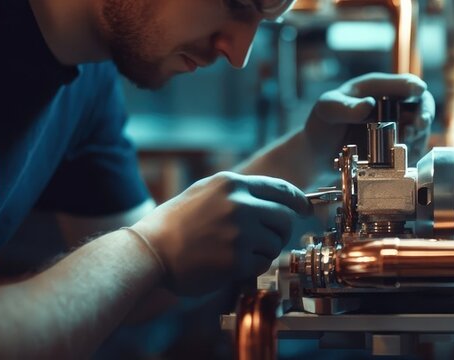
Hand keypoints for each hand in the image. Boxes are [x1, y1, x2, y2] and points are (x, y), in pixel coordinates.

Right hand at [131, 172, 309, 294]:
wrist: (149, 251)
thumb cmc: (175, 225)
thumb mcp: (206, 193)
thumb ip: (238, 193)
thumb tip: (275, 198)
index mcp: (231, 184)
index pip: (280, 188)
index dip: (298, 200)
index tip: (305, 208)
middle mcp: (239, 204)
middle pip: (285, 218)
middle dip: (280, 231)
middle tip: (266, 239)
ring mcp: (239, 231)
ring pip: (275, 243)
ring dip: (262, 250)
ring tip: (235, 251)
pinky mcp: (237, 259)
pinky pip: (262, 263)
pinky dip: (252, 266)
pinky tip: (229, 263)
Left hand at [304, 73, 435, 162]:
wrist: (319, 152)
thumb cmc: (323, 123)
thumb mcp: (327, 109)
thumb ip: (345, 106)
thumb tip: (369, 104)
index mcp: (377, 89)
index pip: (403, 83)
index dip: (413, 86)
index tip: (419, 90)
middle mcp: (391, 105)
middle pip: (420, 104)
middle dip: (424, 112)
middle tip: (420, 123)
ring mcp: (396, 126)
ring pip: (419, 127)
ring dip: (419, 133)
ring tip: (408, 138)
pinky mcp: (397, 146)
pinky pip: (412, 148)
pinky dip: (412, 150)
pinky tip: (402, 154)